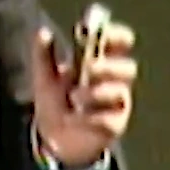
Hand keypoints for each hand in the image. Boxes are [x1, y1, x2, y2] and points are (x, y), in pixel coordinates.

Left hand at [31, 21, 137, 168]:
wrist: (53, 137)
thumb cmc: (56, 102)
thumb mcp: (45, 77)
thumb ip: (44, 56)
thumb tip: (42, 32)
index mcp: (101, 63)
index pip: (120, 43)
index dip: (116, 35)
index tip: (101, 33)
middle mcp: (114, 81)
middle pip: (127, 67)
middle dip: (108, 67)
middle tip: (89, 69)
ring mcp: (116, 104)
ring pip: (119, 93)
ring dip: (96, 93)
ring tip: (74, 97)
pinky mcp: (113, 126)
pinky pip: (109, 120)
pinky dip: (90, 118)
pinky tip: (74, 119)